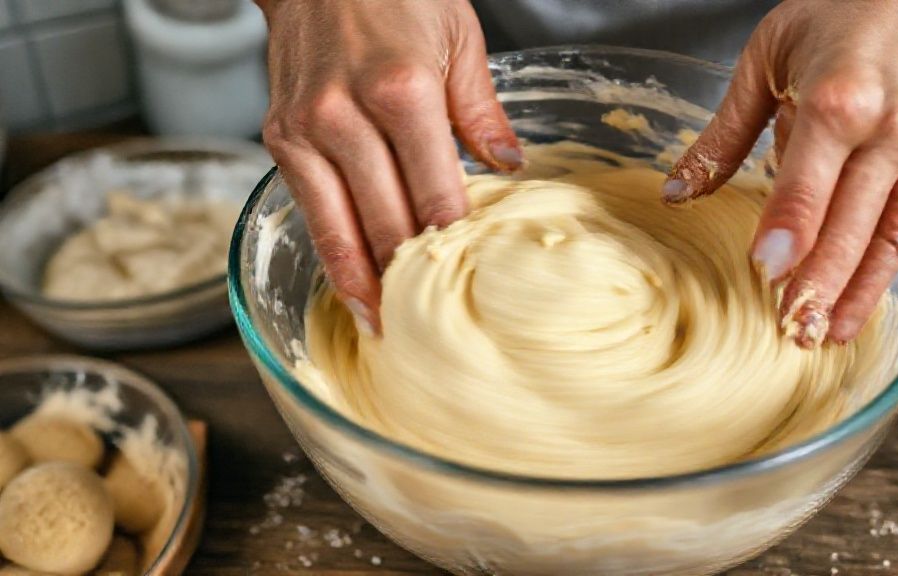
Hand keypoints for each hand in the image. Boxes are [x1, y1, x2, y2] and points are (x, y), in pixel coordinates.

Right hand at [257, 0, 521, 333]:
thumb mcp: (458, 36)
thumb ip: (481, 109)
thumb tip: (510, 166)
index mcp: (401, 90)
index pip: (434, 194)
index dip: (451, 245)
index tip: (467, 282)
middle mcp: (345, 115)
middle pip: (386, 222)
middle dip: (410, 277)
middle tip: (433, 321)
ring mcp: (306, 130)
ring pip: (340, 229)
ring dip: (365, 284)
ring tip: (386, 326)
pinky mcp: (279, 138)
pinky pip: (310, 212)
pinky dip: (332, 255)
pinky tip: (352, 286)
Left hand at [664, 1, 897, 346]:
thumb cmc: (839, 14)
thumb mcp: (766, 59)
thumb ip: (723, 135)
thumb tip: (675, 193)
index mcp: (837, 99)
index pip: (808, 180)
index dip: (789, 230)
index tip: (767, 274)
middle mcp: (885, 130)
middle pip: (848, 222)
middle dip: (817, 283)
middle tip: (787, 331)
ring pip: (884, 237)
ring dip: (852, 293)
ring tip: (820, 336)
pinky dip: (883, 274)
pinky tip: (855, 306)